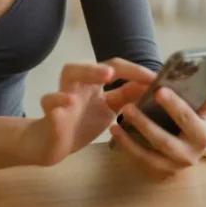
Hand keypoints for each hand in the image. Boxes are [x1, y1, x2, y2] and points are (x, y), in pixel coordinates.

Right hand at [23, 58, 156, 166]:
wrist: (54, 143)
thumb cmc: (82, 122)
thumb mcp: (109, 109)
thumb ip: (126, 96)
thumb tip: (153, 86)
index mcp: (94, 82)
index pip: (114, 67)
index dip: (134, 70)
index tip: (156, 78)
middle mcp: (80, 83)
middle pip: (89, 63)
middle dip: (103, 65)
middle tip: (113, 73)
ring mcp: (64, 95)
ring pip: (69, 73)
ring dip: (85, 72)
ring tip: (101, 77)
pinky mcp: (51, 111)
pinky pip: (49, 101)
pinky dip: (57, 100)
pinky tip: (67, 103)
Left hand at [108, 76, 205, 179]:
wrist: (188, 145)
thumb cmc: (194, 120)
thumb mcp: (205, 108)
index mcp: (203, 135)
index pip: (188, 119)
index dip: (174, 106)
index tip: (157, 90)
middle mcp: (190, 155)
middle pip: (165, 141)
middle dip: (145, 124)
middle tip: (128, 106)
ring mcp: (174, 167)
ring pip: (150, 156)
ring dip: (130, 140)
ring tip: (116, 122)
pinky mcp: (159, 173)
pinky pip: (141, 162)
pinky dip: (127, 148)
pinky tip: (115, 133)